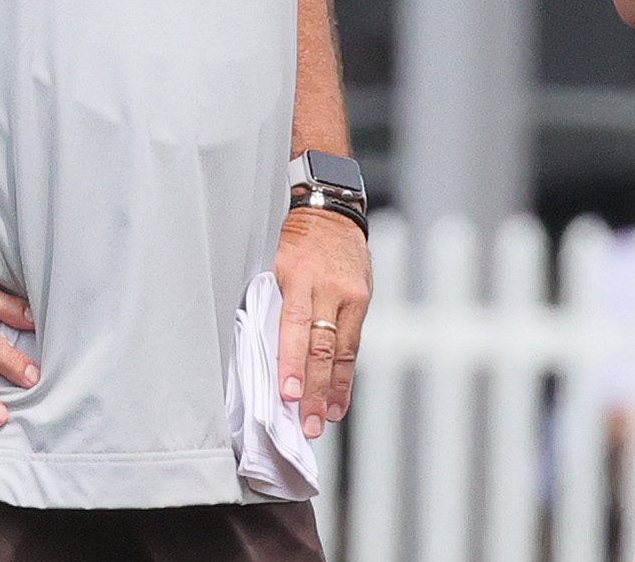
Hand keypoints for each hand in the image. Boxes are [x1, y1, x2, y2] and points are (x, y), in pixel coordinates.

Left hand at [274, 206, 371, 438]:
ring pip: (342, 350)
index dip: (292, 363)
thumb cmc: (298, 239)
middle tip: (309, 423)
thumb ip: (279, 305)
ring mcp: (351, 294)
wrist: (333, 211)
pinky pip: (354, 342)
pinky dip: (346, 372)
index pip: (296, 325)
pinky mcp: (364, 299)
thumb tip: (270, 354)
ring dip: (334, 389)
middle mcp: (329, 287)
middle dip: (316, 390)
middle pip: (323, 346)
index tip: (288, 394)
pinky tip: (341, 395)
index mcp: (299, 275)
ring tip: (327, 418)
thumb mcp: (277, 264)